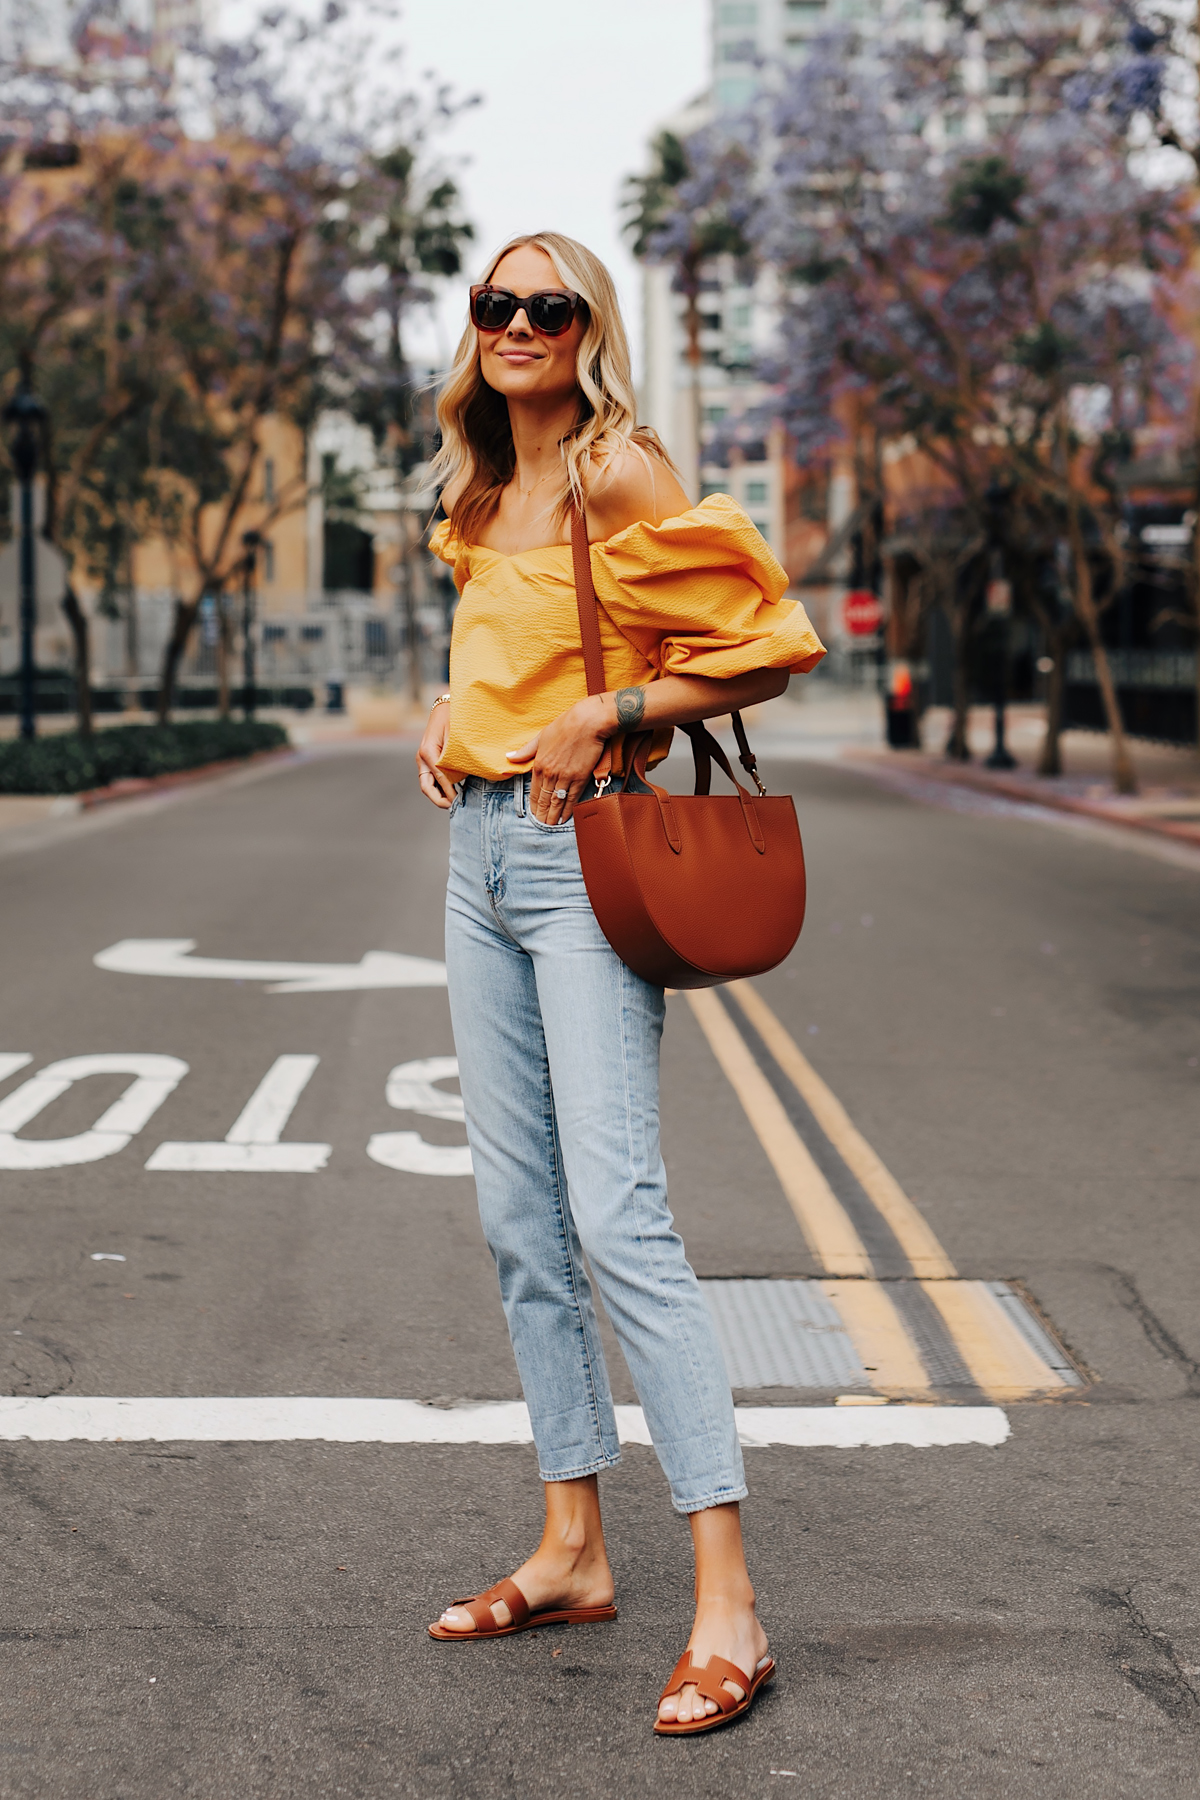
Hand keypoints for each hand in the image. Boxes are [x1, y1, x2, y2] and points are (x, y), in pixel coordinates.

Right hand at [417, 701, 455, 809]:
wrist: (445, 706)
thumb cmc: (453, 716)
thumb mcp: (457, 735)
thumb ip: (458, 755)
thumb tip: (465, 774)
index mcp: (427, 751)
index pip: (439, 778)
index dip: (449, 792)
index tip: (459, 801)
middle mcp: (422, 757)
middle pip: (426, 787)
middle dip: (439, 800)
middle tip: (453, 806)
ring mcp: (423, 759)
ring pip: (428, 784)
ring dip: (439, 795)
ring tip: (455, 802)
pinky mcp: (428, 759)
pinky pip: (432, 778)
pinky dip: (440, 787)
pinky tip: (453, 791)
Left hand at [507, 695, 612, 822]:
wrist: (587, 722)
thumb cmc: (565, 726)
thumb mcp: (540, 737)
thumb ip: (525, 751)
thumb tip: (509, 757)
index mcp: (539, 764)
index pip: (534, 791)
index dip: (534, 805)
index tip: (534, 814)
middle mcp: (550, 773)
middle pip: (545, 800)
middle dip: (543, 815)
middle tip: (542, 826)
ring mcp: (565, 777)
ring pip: (557, 802)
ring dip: (553, 816)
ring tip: (551, 826)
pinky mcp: (580, 777)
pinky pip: (572, 798)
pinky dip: (568, 809)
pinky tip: (565, 818)